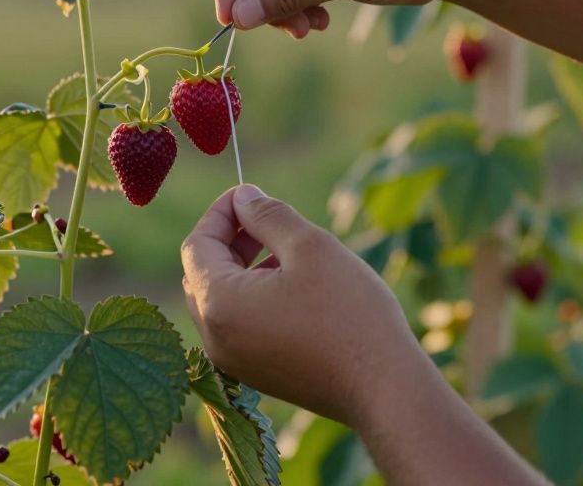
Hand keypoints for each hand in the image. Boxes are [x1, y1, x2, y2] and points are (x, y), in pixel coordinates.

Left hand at [180, 184, 429, 424]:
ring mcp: (235, 362)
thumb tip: (243, 197)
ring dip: (244, 267)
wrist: (385, 389)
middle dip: (230, 239)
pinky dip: (255, 297)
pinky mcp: (257, 374)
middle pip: (202, 274)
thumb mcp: (310, 246)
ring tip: (286, 249)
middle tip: (266, 217)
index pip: (197, 245)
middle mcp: (215, 338)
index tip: (250, 193)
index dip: (221, 212)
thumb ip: (268, 215)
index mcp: (219, 304)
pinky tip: (293, 285)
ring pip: (222, 300)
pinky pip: (240, 326)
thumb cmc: (349, 313)